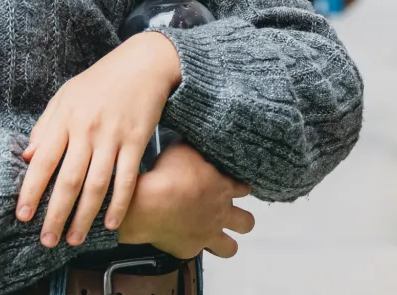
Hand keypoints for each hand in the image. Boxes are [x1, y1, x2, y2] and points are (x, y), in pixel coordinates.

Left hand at [16, 32, 182, 245]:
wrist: (144, 63)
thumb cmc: (100, 80)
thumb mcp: (65, 96)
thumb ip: (45, 126)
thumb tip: (26, 158)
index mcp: (65, 119)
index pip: (43, 162)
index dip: (31, 191)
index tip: (22, 216)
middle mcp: (87, 130)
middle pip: (68, 180)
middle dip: (55, 214)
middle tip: (46, 241)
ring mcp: (113, 136)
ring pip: (96, 185)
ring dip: (84, 216)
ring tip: (74, 239)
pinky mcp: (137, 140)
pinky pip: (127, 178)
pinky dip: (119, 203)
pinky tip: (111, 223)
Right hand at [115, 143, 254, 257]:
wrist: (149, 205)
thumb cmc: (166, 176)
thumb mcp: (183, 151)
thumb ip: (195, 151)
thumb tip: (195, 142)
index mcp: (223, 188)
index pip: (244, 189)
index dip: (241, 189)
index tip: (235, 188)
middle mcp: (220, 213)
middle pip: (247, 222)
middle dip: (242, 220)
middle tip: (230, 216)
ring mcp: (207, 234)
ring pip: (231, 248)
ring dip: (226, 243)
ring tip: (215, 237)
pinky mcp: (190, 249)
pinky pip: (197, 253)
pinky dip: (191, 247)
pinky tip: (183, 240)